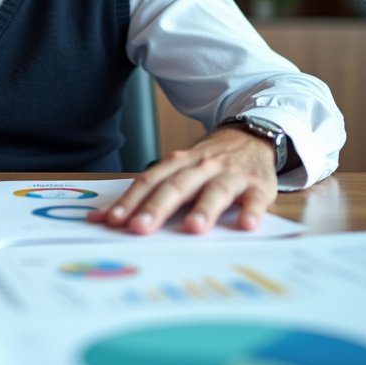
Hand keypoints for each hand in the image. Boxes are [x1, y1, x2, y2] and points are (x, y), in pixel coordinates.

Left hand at [89, 126, 276, 234]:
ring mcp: (232, 175)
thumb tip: (106, 219)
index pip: (150, 181)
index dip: (131, 200)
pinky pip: (256, 199)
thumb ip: (148, 192)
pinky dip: (252, 211)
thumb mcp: (179, 168)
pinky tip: (246, 224)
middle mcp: (202, 166)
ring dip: (204, 209)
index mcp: (179, 163)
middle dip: (157, 207)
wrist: (251, 135)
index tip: (113, 220)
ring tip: (193, 228)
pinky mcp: (258, 186)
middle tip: (140, 228)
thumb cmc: (208, 161)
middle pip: (177, 186)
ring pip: (216, 191)